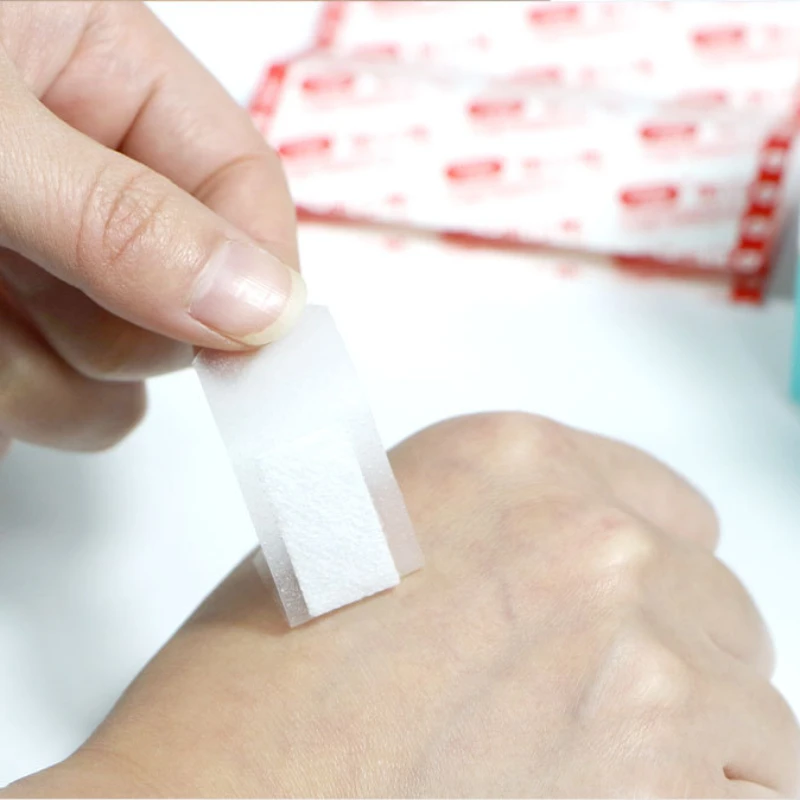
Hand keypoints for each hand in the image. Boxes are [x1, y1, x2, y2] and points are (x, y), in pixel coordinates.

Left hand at [0, 2, 304, 452]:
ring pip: (115, 368)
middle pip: (184, 294)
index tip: (246, 353)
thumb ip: (121, 217)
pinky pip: (50, 398)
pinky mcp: (0, 320)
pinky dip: (13, 402)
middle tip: (34, 296)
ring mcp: (33, 253)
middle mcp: (80, 169)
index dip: (256, 272)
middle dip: (123, 331)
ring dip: (47, 382)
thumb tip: (267, 307)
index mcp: (99, 68)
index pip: (240, 179)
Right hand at [6, 413, 797, 796]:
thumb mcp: (358, 538)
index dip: (638, 563)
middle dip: (661, 643)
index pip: (658, 504)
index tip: (620, 606)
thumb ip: (476, 524)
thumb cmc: (253, 694)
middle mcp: (590, 540)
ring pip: (741, 694)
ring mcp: (643, 659)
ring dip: (688, 731)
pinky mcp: (666, 787)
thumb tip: (541, 546)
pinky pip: (752, 787)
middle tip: (586, 699)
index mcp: (510, 460)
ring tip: (588, 765)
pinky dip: (701, 798)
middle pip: (706, 594)